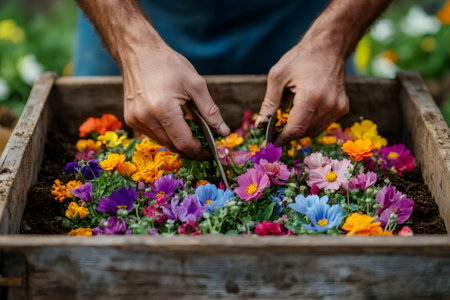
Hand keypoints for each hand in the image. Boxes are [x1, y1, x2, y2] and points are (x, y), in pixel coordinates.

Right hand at [121, 44, 229, 159]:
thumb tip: (224, 132)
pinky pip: (152, 135)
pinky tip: (173, 124)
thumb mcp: (196, 84)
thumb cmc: (168, 64)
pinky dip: (166, 134)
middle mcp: (145, 118)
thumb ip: (210, 111)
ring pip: (162, 142)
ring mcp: (135, 120)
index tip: (211, 152)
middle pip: (172, 145)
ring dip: (178, 141)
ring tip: (192, 133)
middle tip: (205, 146)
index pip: (183, 142)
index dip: (199, 151)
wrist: (138, 51)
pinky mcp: (130, 119)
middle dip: (190, 148)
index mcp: (162, 109)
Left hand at [256, 37, 348, 145]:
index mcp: (311, 97)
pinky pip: (323, 124)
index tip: (271, 142)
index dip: (281, 139)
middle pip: (304, 132)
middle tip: (277, 125)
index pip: (295, 130)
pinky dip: (311, 122)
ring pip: (314, 131)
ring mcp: (338, 108)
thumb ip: (269, 103)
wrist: (329, 46)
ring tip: (292, 112)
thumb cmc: (301, 58)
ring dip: (300, 128)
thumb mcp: (278, 76)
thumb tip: (260, 124)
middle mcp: (328, 105)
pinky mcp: (343, 108)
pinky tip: (306, 108)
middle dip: (288, 133)